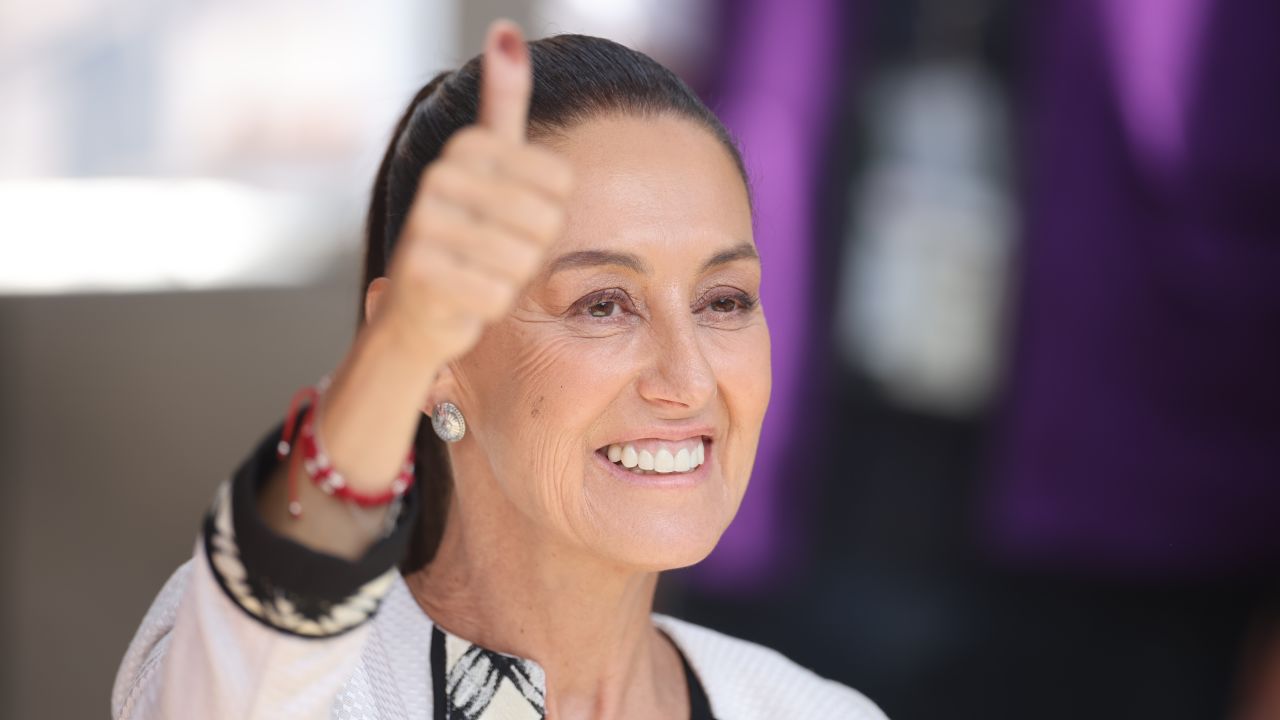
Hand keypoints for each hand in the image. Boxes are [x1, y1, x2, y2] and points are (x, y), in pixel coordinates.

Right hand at [375, 20, 572, 369]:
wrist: (415, 310)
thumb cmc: (466, 235)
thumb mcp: (490, 164)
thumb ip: (503, 102)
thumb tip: (506, 29)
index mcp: (466, 147)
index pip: (560, 183)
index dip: (549, 212)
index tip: (511, 218)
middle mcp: (439, 177)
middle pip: (546, 221)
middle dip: (531, 249)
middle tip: (496, 252)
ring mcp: (424, 225)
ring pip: (524, 261)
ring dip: (510, 278)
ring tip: (478, 272)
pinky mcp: (419, 274)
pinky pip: (497, 295)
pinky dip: (489, 306)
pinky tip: (464, 298)